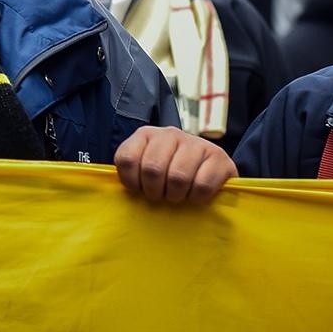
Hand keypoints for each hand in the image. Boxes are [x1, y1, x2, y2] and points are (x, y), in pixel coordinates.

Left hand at [113, 125, 236, 203]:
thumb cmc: (169, 174)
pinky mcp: (220, 158)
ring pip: (178, 177)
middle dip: (154, 192)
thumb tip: (112, 191)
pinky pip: (202, 185)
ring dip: (176, 195)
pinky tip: (196, 195)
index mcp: (146, 135)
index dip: (131, 181)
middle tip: (161, 197)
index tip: (138, 190)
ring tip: (178, 196)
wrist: (209, 169)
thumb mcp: (144, 168)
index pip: (127, 158)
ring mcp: (197, 143)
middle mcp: (171, 134)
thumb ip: (131, 172)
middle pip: (152, 169)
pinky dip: (197, 197)